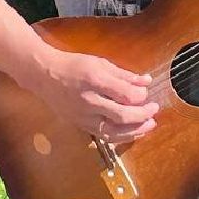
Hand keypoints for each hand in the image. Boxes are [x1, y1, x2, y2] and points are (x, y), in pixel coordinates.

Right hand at [27, 45, 157, 143]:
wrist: (44, 75)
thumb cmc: (73, 66)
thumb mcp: (99, 63)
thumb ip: (124, 74)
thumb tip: (146, 82)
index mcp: (94, 80)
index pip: (125, 95)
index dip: (141, 97)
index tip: (146, 93)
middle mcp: (88, 100)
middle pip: (122, 116)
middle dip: (143, 115)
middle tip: (154, 109)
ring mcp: (83, 116)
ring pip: (114, 132)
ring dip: (136, 131)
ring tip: (149, 125)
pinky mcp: (80, 125)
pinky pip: (105, 136)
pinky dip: (121, 136)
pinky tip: (132, 131)